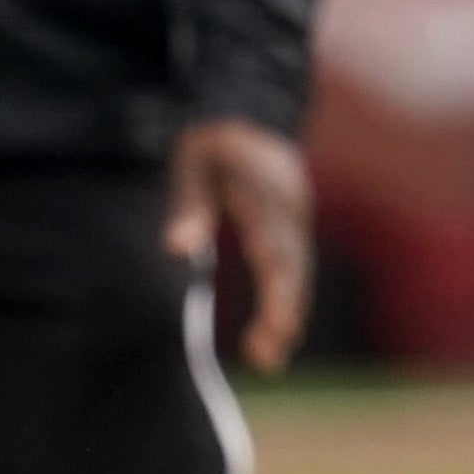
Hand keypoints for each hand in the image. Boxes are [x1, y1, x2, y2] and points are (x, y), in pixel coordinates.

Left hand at [166, 117, 313, 375]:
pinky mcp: (290, 230)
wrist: (251, 113)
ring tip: (268, 359)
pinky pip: (292, 271)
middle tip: (267, 358)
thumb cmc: (214, 142)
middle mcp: (290, 213)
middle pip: (293, 270)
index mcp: (268, 195)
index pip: (275, 250)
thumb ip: (189, 204)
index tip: (274, 326)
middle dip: (283, 314)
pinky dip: (286, 303)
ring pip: (296, 275)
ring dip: (286, 317)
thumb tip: (177, 251)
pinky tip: (273, 336)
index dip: (276, 291)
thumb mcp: (193, 162)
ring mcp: (294, 222)